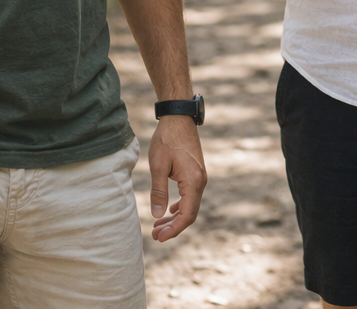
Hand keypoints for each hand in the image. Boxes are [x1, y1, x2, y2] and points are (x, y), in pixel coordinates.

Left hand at [148, 115, 206, 241]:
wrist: (179, 118)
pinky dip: (179, 206)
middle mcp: (200, 181)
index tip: (159, 237)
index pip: (186, 215)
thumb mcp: (158, 166)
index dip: (174, 229)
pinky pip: (190, 196)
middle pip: (190, 213)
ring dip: (175, 217)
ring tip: (158, 226)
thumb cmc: (167, 140)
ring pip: (190, 205)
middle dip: (173, 227)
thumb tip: (157, 215)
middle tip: (155, 236)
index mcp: (193, 182)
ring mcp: (200, 177)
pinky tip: (168, 210)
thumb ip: (158, 192)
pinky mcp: (195, 172)